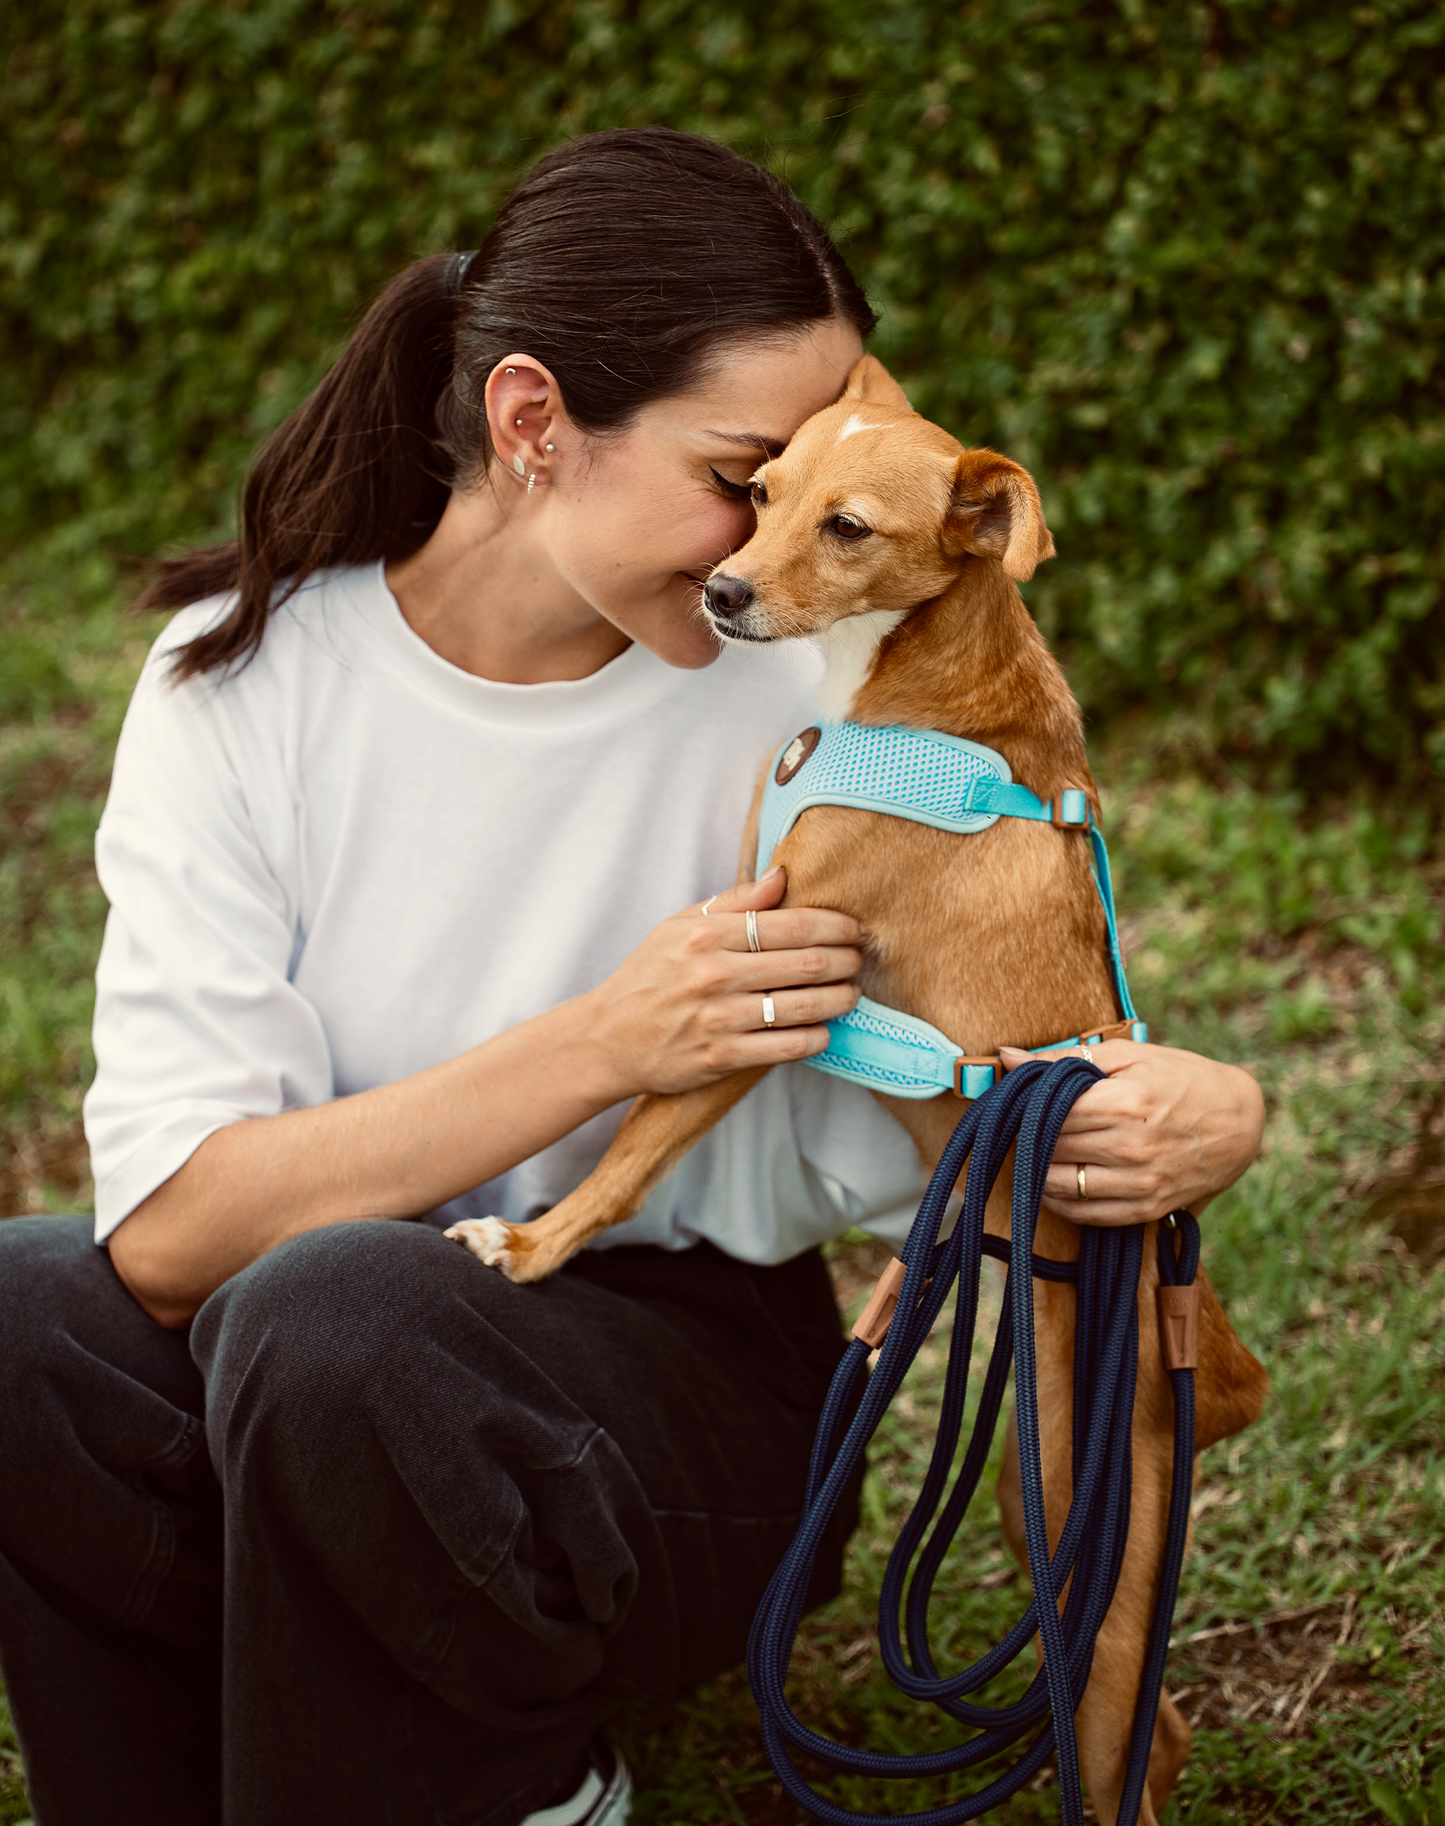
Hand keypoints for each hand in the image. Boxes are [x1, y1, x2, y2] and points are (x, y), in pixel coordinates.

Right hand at [579, 865, 862, 1098]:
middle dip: (847, 960)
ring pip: (805, 1006)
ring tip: (851, 993)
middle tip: (860, 960)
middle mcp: (715, 974)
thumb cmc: (648, 976)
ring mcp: (719, 1018)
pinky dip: (817, 1037)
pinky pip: (788, 1047)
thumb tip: (782, 875)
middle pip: (807, 963)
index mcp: (707, 934)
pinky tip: (824, 1029)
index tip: (855, 929)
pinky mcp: (722, 1057)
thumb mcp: (679, 925)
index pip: (791, 924)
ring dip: (840, 999)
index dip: (835, 925)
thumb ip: (734, 901)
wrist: (607, 1038)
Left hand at [999, 1039, 1264, 1227]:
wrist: (1241, 1121)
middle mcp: (1130, 1147)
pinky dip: (1061, 1202)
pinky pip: (1087, 1216)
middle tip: (1018, 1127)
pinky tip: (1055, 1183)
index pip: (1048, 1113)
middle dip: (1027, 1137)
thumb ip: (1065, 1058)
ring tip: (1033, 1154)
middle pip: (1050, 1148)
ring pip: (1060, 1185)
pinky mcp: (1147, 1209)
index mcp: (1124, 1103)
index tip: (1016, 1103)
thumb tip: (1009, 1057)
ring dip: (1036, 1172)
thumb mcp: (1129, 1055)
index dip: (1024, 1108)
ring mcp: (1140, 1183)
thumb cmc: (1182, 1079)